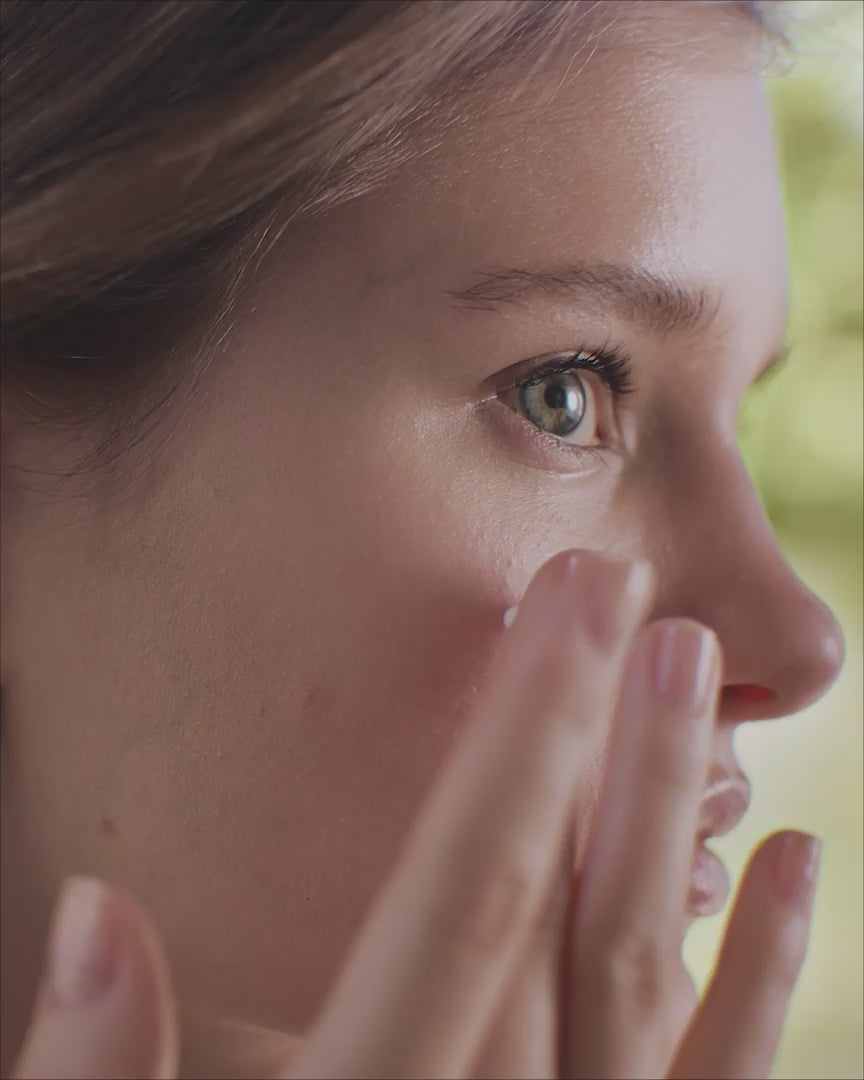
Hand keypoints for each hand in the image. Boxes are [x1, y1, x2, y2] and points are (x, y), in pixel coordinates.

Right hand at [11, 549, 819, 1078]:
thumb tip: (89, 914)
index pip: (464, 885)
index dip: (521, 733)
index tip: (565, 607)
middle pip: (567, 906)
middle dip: (609, 736)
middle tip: (646, 601)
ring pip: (648, 979)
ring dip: (682, 819)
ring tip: (714, 691)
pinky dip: (764, 985)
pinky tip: (799, 874)